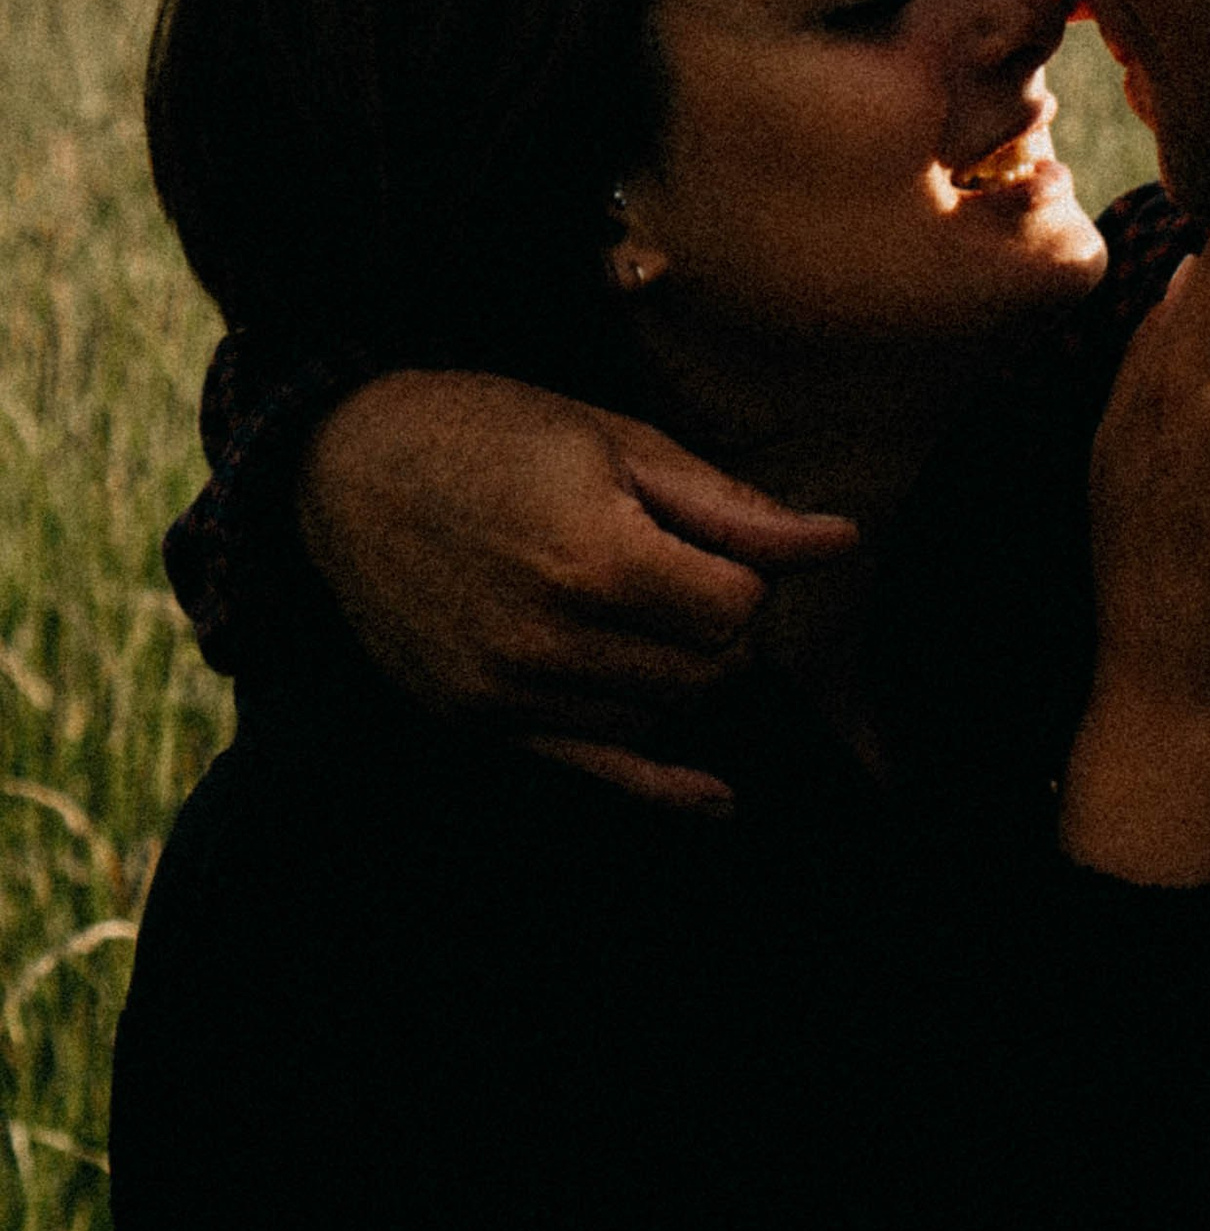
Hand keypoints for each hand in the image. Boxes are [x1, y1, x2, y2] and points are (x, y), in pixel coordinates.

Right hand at [296, 372, 858, 804]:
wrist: (345, 465)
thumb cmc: (490, 432)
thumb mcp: (620, 443)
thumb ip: (732, 511)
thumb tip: (843, 542)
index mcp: (596, 557)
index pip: (738, 610)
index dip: (745, 577)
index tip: (714, 546)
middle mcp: (550, 638)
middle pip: (708, 671)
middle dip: (719, 630)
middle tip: (686, 577)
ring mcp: (508, 690)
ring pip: (661, 718)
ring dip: (678, 678)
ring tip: (640, 613)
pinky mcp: (478, 720)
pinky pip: (596, 771)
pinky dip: (663, 786)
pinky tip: (718, 798)